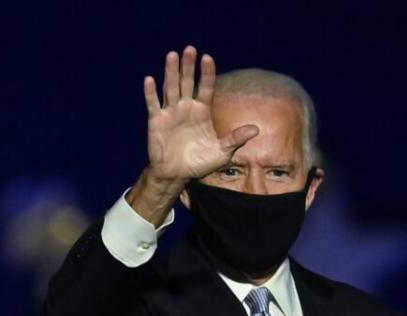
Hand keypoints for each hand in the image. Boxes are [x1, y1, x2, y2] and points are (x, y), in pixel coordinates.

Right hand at [126, 46, 258, 223]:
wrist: (176, 175)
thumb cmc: (200, 164)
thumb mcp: (222, 153)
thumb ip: (236, 139)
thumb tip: (256, 129)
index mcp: (202, 111)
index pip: (206, 87)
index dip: (207, 73)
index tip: (208, 58)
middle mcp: (186, 108)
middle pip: (187, 82)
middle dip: (189, 66)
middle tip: (190, 49)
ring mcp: (171, 113)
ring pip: (171, 88)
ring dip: (171, 72)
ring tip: (172, 55)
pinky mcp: (157, 122)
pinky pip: (153, 104)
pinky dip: (151, 93)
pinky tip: (150, 80)